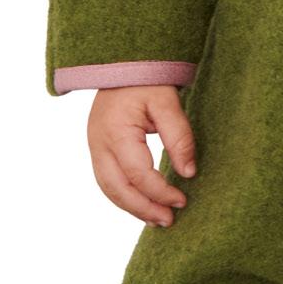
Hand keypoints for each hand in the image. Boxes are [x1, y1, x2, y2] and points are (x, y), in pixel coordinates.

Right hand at [87, 85, 196, 226]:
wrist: (123, 63)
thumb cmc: (147, 80)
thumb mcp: (168, 102)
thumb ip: (179, 137)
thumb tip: (188, 173)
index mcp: (116, 131)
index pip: (138, 174)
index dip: (160, 192)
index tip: (182, 200)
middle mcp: (99, 143)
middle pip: (117, 189)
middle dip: (143, 208)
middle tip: (169, 220)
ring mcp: (94, 146)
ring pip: (108, 189)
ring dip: (132, 207)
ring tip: (157, 220)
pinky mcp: (98, 148)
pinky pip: (107, 181)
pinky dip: (124, 196)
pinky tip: (143, 204)